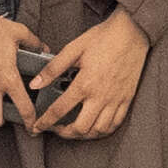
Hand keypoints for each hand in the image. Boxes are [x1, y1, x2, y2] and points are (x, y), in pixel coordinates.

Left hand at [42, 11, 150, 139]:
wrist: (132, 32)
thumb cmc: (103, 38)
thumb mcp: (73, 49)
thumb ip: (53, 68)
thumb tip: (36, 83)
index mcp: (84, 83)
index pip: (59, 110)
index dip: (45, 122)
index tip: (37, 127)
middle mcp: (100, 95)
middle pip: (80, 128)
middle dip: (64, 133)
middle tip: (56, 130)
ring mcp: (115, 99)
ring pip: (99, 130)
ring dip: (83, 135)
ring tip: (74, 130)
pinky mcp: (126, 99)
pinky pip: (116, 124)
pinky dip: (103, 130)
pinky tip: (94, 126)